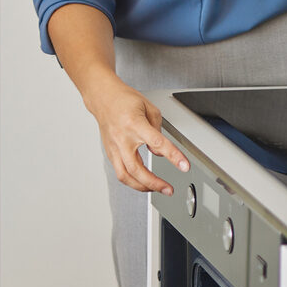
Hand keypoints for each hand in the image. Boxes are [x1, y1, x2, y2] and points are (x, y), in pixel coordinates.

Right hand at [83, 78, 189, 194]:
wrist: (103, 98)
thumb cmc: (124, 100)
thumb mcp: (148, 108)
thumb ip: (158, 130)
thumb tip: (160, 151)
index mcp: (134, 124)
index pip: (157, 143)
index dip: (172, 156)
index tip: (184, 166)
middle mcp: (122, 138)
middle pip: (137, 168)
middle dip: (155, 183)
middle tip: (169, 189)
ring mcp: (114, 147)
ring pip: (125, 176)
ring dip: (142, 187)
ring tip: (156, 189)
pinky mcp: (110, 153)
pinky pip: (120, 173)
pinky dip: (133, 181)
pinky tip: (143, 183)